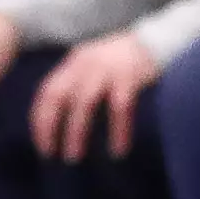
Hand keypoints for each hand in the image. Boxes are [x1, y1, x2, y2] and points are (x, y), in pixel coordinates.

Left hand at [29, 31, 163, 159]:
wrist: (158, 41)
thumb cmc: (123, 62)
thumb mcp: (94, 65)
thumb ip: (77, 83)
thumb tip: (60, 119)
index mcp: (75, 62)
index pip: (47, 91)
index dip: (40, 119)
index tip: (42, 145)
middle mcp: (86, 63)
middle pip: (58, 95)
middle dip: (50, 125)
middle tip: (51, 153)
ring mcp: (107, 68)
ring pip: (84, 102)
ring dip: (76, 131)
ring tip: (73, 157)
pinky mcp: (130, 76)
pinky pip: (120, 107)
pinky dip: (118, 130)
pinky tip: (118, 150)